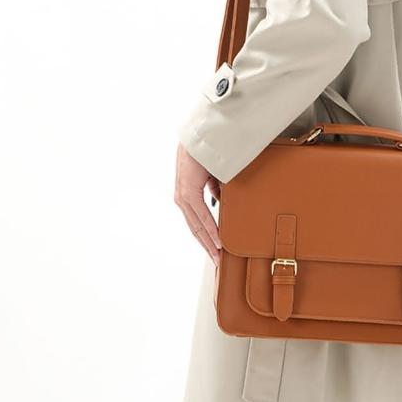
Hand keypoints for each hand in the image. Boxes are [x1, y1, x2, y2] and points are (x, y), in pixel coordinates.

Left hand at [174, 143, 221, 264]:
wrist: (200, 139)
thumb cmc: (206, 155)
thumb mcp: (212, 177)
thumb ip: (214, 190)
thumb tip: (220, 201)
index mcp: (187, 196)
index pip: (197, 223)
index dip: (207, 238)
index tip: (216, 251)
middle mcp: (182, 199)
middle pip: (195, 229)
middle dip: (208, 246)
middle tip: (217, 262)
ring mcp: (183, 197)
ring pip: (197, 226)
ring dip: (209, 242)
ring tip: (219, 256)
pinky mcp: (187, 193)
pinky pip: (201, 216)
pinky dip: (210, 228)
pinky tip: (217, 239)